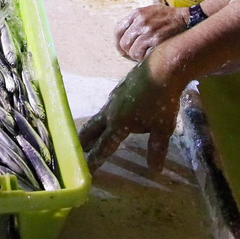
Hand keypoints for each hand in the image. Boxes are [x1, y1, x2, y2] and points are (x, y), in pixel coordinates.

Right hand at [77, 56, 182, 173]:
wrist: (162, 69)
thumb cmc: (162, 101)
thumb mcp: (162, 129)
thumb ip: (156, 149)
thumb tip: (155, 170)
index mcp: (118, 124)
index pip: (104, 146)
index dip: (95, 159)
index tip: (86, 169)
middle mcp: (111, 112)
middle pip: (92, 130)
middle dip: (84, 141)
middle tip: (77, 150)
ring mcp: (113, 98)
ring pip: (98, 117)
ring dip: (92, 128)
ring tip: (89, 134)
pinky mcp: (119, 89)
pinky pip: (108, 106)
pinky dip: (104, 116)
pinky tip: (110, 114)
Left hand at [115, 4, 190, 60]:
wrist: (186, 19)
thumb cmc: (166, 16)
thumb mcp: (149, 11)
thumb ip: (135, 20)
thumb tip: (123, 35)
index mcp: (137, 13)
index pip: (118, 30)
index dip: (117, 42)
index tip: (121, 48)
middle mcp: (141, 22)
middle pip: (124, 43)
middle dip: (128, 50)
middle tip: (134, 52)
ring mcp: (149, 33)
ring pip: (133, 52)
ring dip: (137, 55)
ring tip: (144, 53)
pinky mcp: (157, 42)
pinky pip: (144, 56)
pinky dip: (146, 58)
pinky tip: (151, 54)